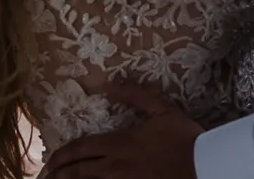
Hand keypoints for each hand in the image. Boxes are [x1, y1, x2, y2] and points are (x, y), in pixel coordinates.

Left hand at [40, 85, 202, 178]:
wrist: (206, 166)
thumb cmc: (184, 137)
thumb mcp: (161, 109)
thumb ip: (133, 95)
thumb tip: (108, 84)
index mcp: (119, 144)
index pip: (80, 150)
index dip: (61, 156)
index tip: (50, 161)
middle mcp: (116, 167)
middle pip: (78, 173)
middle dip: (60, 175)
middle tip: (47, 177)